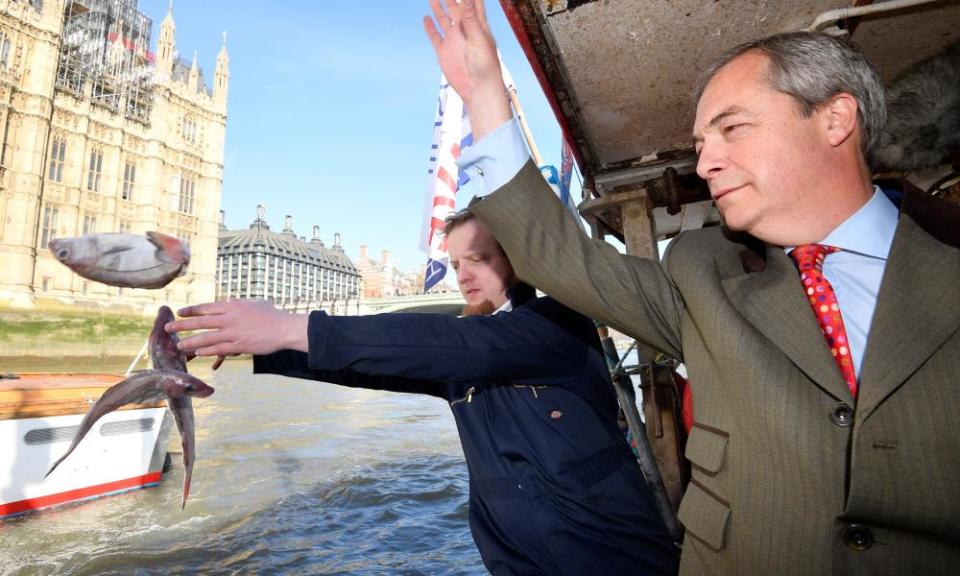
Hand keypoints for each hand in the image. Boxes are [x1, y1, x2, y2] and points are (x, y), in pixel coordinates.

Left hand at [165, 299, 308, 356]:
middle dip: (182, 325)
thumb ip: (239, 303)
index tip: (179, 312)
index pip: (206, 307)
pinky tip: (198, 352)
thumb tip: (229, 301)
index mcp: (232, 306)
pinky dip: (207, 350)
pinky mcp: (239, 345)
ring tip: (179, 345)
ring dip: (191, 341)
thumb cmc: (272, 314)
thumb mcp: (254, 303)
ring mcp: (233, 332)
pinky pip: (219, 348)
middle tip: (168, 328)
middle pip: (200, 322)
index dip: (191, 310)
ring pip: (206, 337)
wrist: (284, 328)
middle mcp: (229, 318)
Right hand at [423, 0, 511, 138]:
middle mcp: (465, 30)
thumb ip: (471, 18)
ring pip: (444, 18)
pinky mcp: (444, 51)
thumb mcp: (478, 38)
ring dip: (438, 7)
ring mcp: (453, 40)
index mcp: (477, 25)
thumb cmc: (485, 65)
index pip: (473, 3)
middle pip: (455, 7)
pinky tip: (426, 17)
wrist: (478, 88)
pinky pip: (435, 36)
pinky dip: (430, 27)